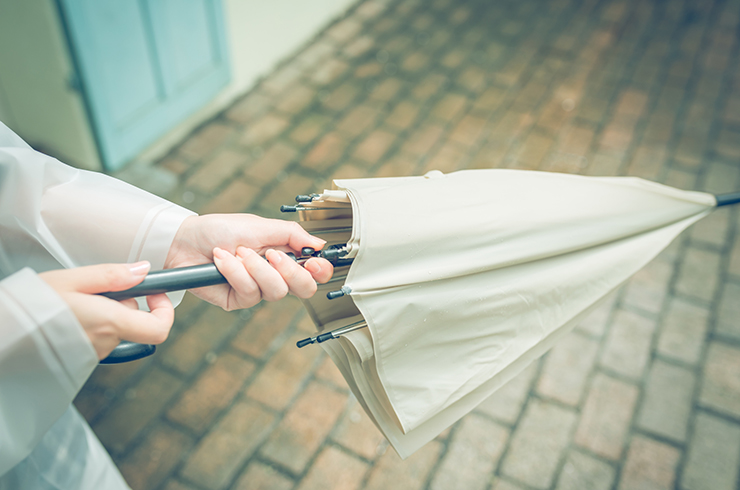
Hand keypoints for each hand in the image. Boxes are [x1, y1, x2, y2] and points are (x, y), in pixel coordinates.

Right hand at [40, 262, 173, 359]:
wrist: (1, 335)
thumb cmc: (32, 305)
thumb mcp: (73, 279)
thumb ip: (112, 275)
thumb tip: (144, 270)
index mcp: (110, 323)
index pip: (158, 330)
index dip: (164, 312)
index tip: (154, 294)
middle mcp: (105, 344)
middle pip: (133, 323)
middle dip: (124, 304)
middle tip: (96, 289)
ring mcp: (92, 356)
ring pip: (114, 330)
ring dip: (104, 314)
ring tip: (73, 301)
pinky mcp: (79, 361)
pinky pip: (96, 339)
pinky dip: (90, 325)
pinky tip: (66, 316)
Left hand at [164, 214, 333, 309]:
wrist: (186, 240)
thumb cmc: (220, 229)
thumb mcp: (260, 225)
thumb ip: (293, 234)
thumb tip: (320, 244)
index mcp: (284, 256)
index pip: (315, 272)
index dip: (320, 270)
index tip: (313, 261)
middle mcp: (275, 275)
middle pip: (304, 289)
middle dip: (291, 272)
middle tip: (273, 255)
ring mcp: (258, 289)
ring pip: (276, 291)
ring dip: (256, 268)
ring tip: (239, 252)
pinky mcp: (239, 300)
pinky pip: (249, 293)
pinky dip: (235, 272)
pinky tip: (222, 260)